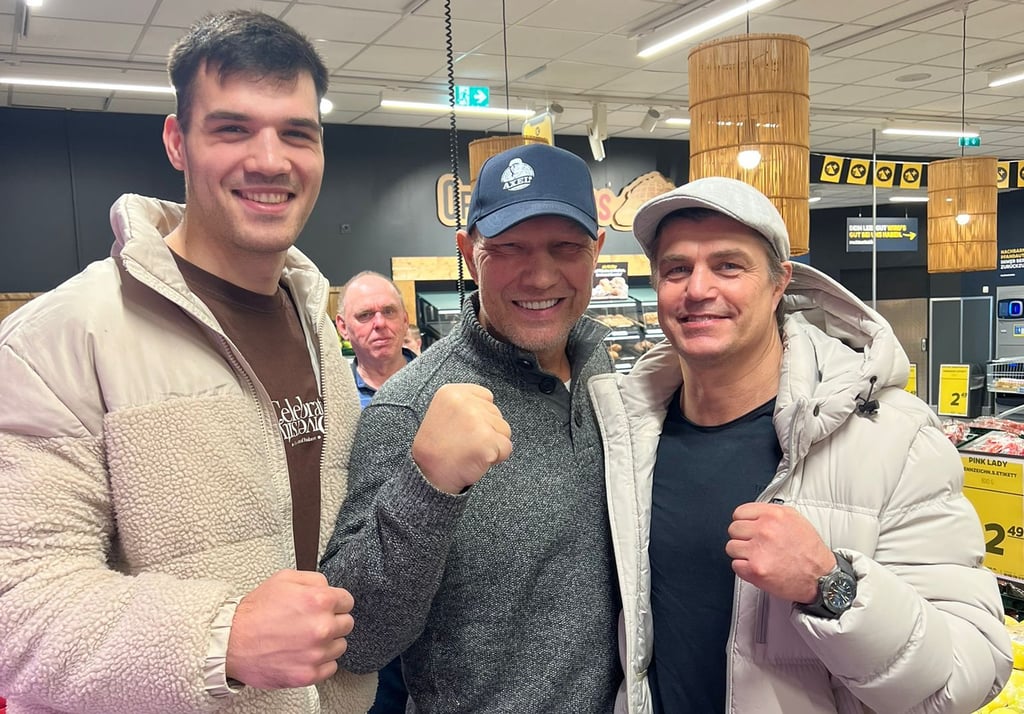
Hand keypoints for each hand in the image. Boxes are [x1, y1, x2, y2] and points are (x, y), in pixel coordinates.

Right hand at [225, 570, 353, 688]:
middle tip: (311, 623)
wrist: (230, 642)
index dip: (336, 603)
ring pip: (340, 646)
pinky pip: (331, 668)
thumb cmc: (254, 611)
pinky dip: (320, 662)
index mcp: (319, 600)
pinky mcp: (308, 674)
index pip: (348, 601)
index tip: (326, 607)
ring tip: (304, 639)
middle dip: (332, 621)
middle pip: (347, 624)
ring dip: (327, 643)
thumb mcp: (284, 579)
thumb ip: (314, 579)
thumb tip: (329, 587)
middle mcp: (322, 627)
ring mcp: (316, 653)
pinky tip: (304, 654)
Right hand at [412, 383, 511, 493]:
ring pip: (505, 430)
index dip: (480, 417)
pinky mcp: (487, 440)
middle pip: (497, 414)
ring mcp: (476, 420)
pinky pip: (507, 448)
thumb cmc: (437, 448)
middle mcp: (465, 402)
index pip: (487, 398)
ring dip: (493, 444)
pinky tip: (476, 460)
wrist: (427, 475)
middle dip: (487, 431)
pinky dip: (496, 458)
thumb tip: (491, 409)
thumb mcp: (444, 413)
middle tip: (464, 443)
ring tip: (470, 450)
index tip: (463, 429)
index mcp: (452, 392)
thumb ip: (467, 405)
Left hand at [726, 502, 835, 603]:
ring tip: (758, 556)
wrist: (821, 577)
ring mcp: (758, 551)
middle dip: (742, 538)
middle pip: (733, 529)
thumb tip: (752, 514)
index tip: (748, 528)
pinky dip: (744, 568)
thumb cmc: (810, 551)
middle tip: (755, 544)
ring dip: (742, 554)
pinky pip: (735, 565)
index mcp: (773, 515)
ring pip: (731, 547)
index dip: (743, 522)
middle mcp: (765, 530)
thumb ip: (771, 513)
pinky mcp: (755, 570)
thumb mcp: (794, 519)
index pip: (739, 513)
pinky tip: (758, 567)